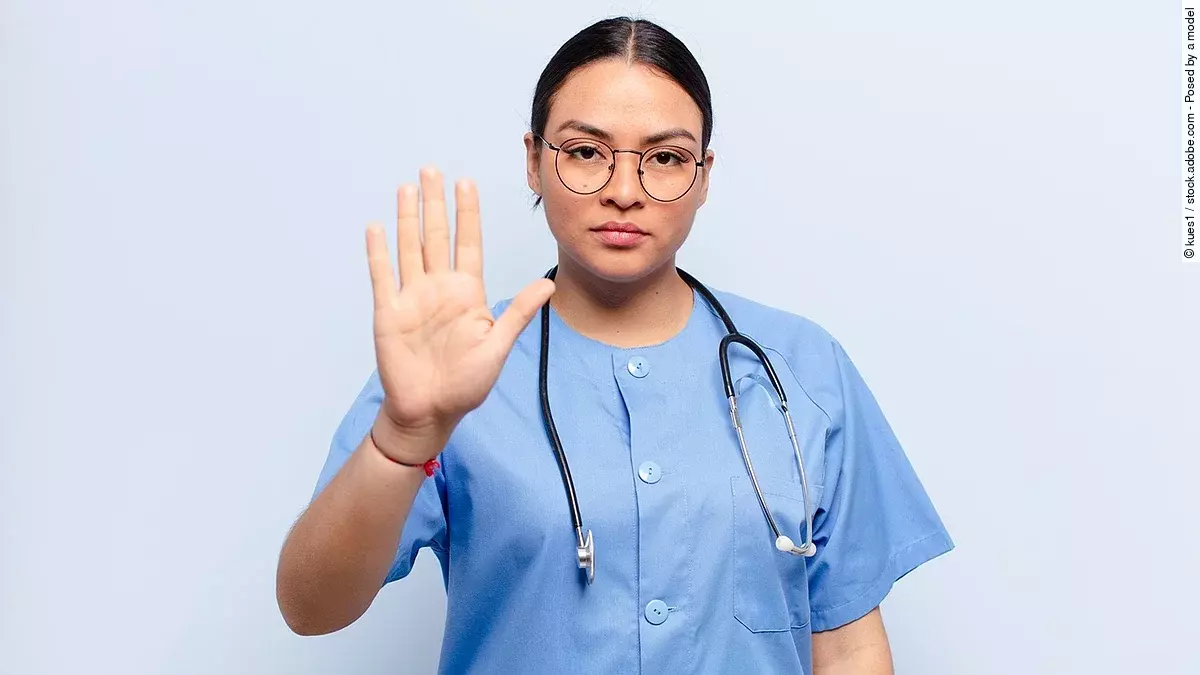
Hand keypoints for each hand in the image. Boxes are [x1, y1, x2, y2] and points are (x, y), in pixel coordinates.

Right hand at [365, 167, 554, 462]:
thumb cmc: (466, 384)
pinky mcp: (389, 313)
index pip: (467, 243)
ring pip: (409, 248)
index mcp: (467, 293)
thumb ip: (518, 312)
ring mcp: (412, 298)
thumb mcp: (498, 346)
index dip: (467, 213)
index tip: (466, 183)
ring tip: (408, 187)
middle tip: (432, 169)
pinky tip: (377, 227)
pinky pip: (383, 276)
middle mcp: (439, 289)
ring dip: (407, 218)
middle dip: (434, 203)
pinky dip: (379, 252)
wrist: (430, 411)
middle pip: (435, 236)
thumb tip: (547, 285)